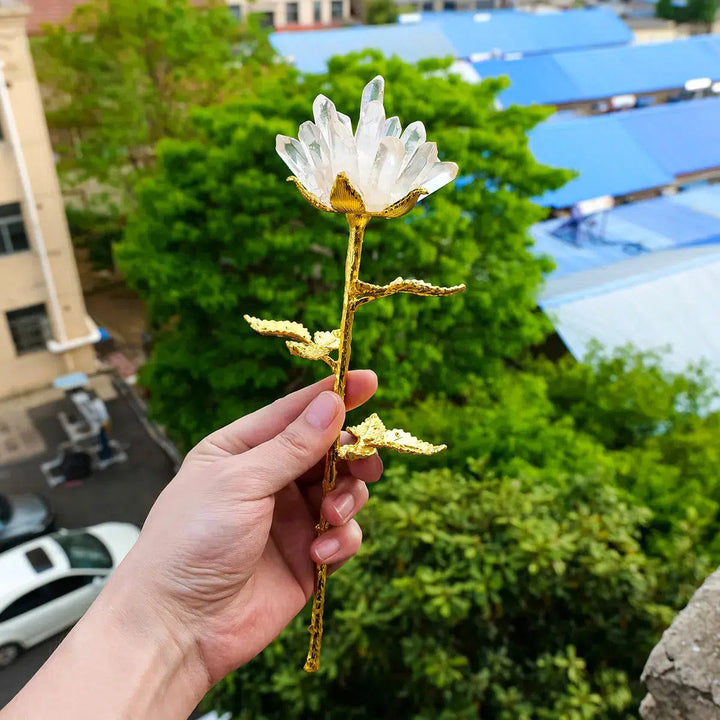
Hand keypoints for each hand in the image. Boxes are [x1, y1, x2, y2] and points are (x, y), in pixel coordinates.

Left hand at [115, 370, 381, 685]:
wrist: (178, 627)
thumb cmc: (192, 541)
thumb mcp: (240, 482)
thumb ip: (292, 446)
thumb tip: (333, 403)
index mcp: (243, 449)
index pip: (295, 412)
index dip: (334, 395)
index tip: (371, 380)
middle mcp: (270, 479)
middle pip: (329, 451)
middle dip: (350, 455)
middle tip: (363, 461)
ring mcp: (291, 518)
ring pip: (344, 490)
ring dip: (347, 498)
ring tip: (329, 516)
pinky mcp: (308, 555)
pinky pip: (343, 535)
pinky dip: (342, 540)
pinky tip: (320, 556)